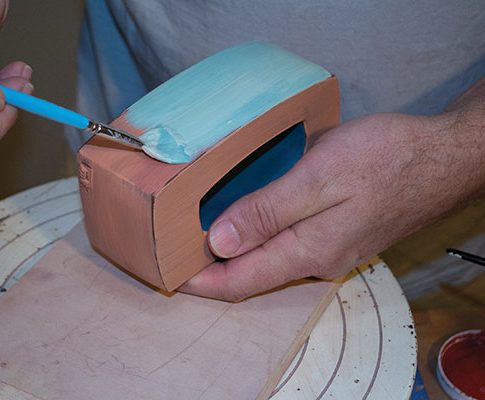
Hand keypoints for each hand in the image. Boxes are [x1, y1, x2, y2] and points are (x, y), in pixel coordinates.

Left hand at [180, 87, 484, 301]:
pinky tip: (246, 215)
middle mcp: (317, 260)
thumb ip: (267, 212)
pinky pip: (287, 243)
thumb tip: (219, 244)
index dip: (201, 282)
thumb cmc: (385, 158)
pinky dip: (258, 235)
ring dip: (234, 250)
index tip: (167, 273)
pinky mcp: (338, 234)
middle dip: (212, 268)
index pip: (241, 281)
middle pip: (252, 274)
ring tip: (199, 232)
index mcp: (309, 251)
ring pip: (269, 258)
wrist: (441, 156)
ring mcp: (330, 249)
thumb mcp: (318, 177)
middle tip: (174, 249)